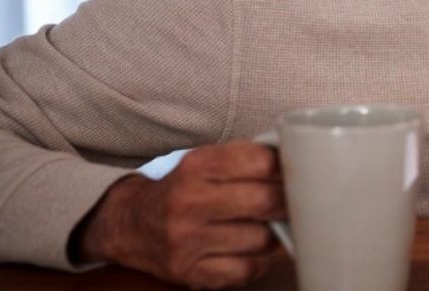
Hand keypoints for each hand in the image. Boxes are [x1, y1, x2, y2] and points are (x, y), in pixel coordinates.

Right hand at [78, 141, 285, 287]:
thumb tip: (297, 159)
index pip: (260, 162)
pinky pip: (246, 270)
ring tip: (263, 226)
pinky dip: (257, 262)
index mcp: (196, 166)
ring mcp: (187, 241)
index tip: (292, 173)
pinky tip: (249, 250)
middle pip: (265, 201)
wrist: (130, 224)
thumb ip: (246, 157)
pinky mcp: (190, 272)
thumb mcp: (205, 161)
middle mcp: (188, 202)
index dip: (285, 168)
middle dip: (286, 202)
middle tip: (290, 202)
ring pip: (262, 239)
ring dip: (272, 234)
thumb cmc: (183, 189)